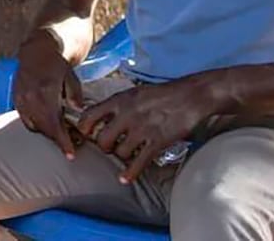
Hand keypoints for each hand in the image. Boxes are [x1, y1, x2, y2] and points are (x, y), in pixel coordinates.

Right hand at [13, 30, 84, 159]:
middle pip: (44, 128)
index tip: (71, 154)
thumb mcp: (71, 76)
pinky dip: (35, 124)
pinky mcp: (16, 96)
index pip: (54, 125)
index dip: (63, 142)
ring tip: (60, 133)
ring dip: (46, 132)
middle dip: (57, 139)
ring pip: (33, 125)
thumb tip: (77, 110)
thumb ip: (74, 94)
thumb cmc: (57, 61)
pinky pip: (24, 118)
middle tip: (70, 145)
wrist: (38, 48)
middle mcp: (30, 96)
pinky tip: (45, 123)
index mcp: (45, 91)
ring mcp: (21, 97)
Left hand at [75, 76, 217, 182]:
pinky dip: (130, 173)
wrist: (189, 96)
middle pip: (102, 140)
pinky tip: (125, 179)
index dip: (84, 128)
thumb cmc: (160, 94)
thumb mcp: (133, 93)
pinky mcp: (157, 141)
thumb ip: (117, 105)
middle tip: (109, 147)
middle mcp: (127, 115)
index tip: (85, 135)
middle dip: (104, 147)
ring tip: (124, 155)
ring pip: (120, 152)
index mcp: (119, 100)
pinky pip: (139, 162)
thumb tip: (101, 116)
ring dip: (120, 157)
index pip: (89, 115)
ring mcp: (142, 129)